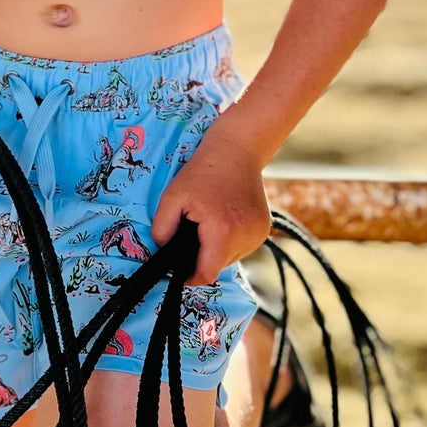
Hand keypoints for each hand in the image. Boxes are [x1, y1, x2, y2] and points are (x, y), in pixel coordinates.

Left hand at [150, 122, 272, 285]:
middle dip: (202, 257)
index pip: (207, 273)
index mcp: (222, 231)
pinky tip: (224, 222)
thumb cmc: (202, 172)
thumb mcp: (172, 196)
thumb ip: (162, 228)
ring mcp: (258, 234)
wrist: (237, 150)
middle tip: (193, 235)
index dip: (191, 276)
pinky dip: (230, 242)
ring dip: (217, 250)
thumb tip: (163, 251)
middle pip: (218, 266)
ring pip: (231, 258)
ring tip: (209, 225)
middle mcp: (245, 236)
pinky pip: (242, 248)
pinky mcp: (264, 230)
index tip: (180, 271)